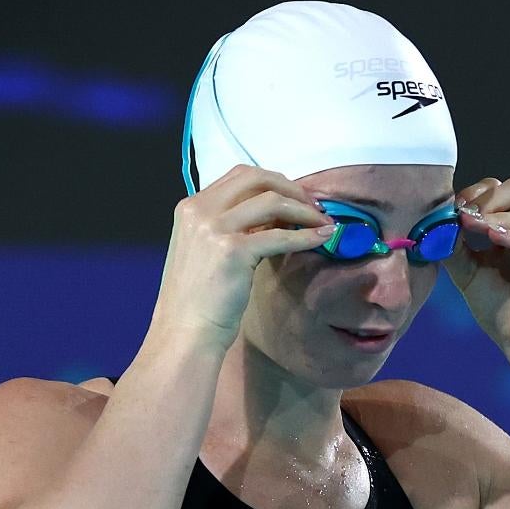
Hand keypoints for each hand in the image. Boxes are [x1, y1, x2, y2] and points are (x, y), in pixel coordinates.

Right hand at [151, 164, 337, 350]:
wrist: (185, 332)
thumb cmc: (199, 300)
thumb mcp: (207, 250)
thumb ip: (232, 227)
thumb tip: (276, 216)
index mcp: (191, 207)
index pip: (239, 176)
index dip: (274, 182)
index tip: (296, 198)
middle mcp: (199, 210)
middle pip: (256, 177)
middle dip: (291, 187)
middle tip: (314, 206)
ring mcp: (214, 228)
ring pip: (272, 200)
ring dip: (304, 210)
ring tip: (324, 223)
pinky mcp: (233, 250)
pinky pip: (280, 235)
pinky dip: (306, 235)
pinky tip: (322, 239)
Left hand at [443, 176, 509, 378]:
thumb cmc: (503, 311)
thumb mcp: (469, 272)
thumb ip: (456, 246)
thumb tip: (440, 221)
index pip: (502, 190)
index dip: (476, 195)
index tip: (454, 211)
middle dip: (487, 200)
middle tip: (464, 218)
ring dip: (496, 217)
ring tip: (473, 228)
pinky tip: (495, 238)